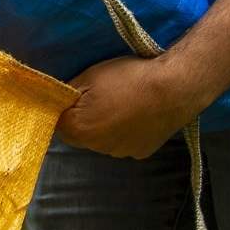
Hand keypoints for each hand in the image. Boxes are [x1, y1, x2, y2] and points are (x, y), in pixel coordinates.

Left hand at [55, 55, 204, 158]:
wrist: (172, 89)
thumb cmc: (127, 78)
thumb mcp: (89, 76)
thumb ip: (67, 92)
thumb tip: (57, 101)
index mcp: (80, 130)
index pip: (58, 124)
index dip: (64, 108)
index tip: (74, 94)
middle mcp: (97, 147)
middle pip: (80, 134)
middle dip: (82, 118)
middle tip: (98, 96)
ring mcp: (120, 153)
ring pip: (102, 139)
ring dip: (104, 126)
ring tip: (121, 103)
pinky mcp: (140, 153)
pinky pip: (123, 142)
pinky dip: (124, 131)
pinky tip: (136, 114)